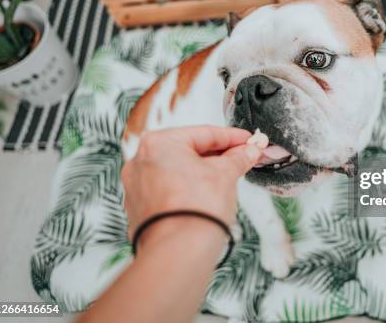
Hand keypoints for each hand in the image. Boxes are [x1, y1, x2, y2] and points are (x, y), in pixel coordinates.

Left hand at [121, 126, 261, 247]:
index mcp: (158, 143)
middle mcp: (140, 162)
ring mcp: (137, 187)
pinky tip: (206, 197)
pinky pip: (168, 191)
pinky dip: (187, 191)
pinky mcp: (140, 210)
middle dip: (217, 156)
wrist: (180, 251)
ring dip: (202, 173)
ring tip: (227, 179)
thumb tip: (248, 151)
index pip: (204, 133)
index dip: (232, 137)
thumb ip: (238, 158)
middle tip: (241, 158)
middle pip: (188, 151)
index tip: (247, 141)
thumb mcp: (225, 174)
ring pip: (177, 172)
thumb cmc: (196, 209)